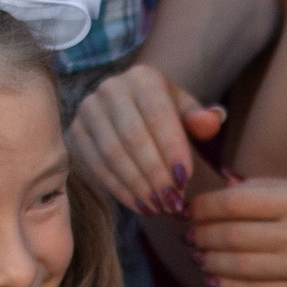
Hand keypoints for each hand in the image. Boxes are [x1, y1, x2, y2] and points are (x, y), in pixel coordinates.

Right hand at [71, 65, 223, 217]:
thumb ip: (199, 118)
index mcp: (142, 78)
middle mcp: (110, 89)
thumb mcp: (184, 111)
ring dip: (137, 186)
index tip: (185, 180)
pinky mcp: (74, 133)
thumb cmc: (163, 114)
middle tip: (172, 202)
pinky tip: (139, 205)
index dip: (171, 149)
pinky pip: (96, 166)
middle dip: (155, 174)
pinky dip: (119, 189)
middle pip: (133, 138)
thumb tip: (212, 121)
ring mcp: (88, 111)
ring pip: (112, 154)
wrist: (126, 111)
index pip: (158, 115)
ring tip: (158, 207)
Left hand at [186, 176, 286, 286]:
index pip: (235, 202)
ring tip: (198, 256)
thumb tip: (222, 187)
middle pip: (232, 235)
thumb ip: (270, 187)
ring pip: (238, 266)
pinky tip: (215, 281)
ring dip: (210, 261)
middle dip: (202, 235)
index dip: (204, 207)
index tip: (190, 209)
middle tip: (189, 235)